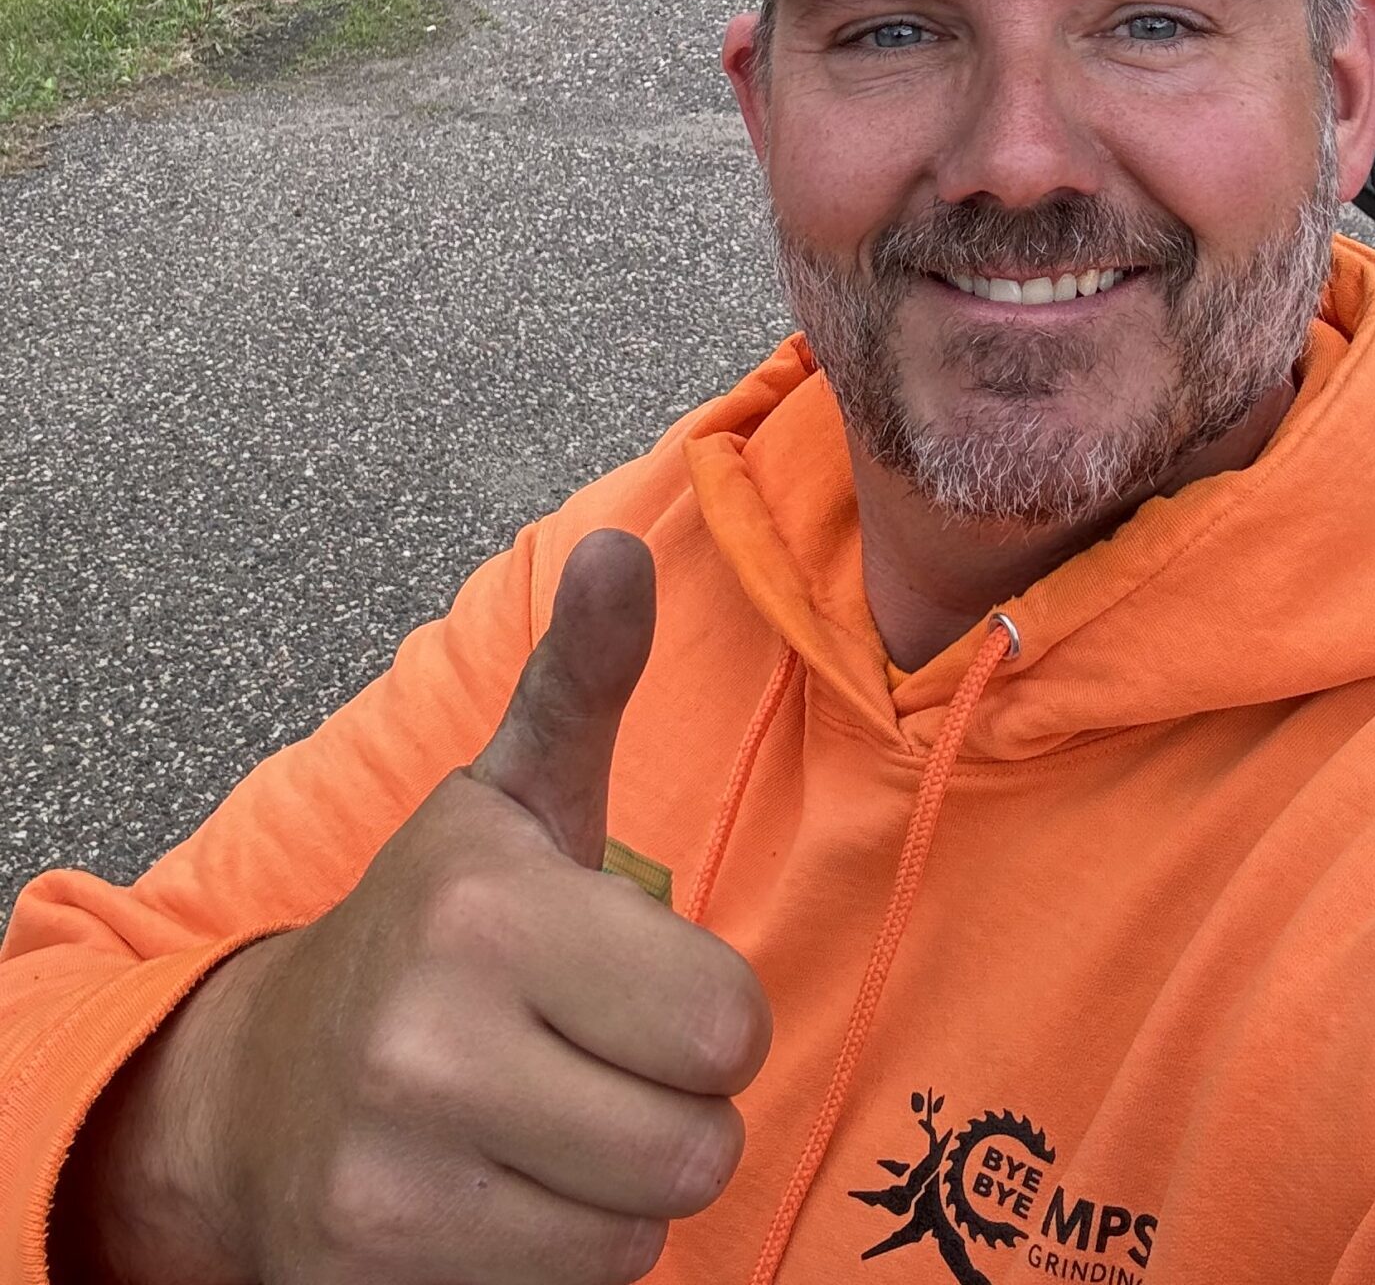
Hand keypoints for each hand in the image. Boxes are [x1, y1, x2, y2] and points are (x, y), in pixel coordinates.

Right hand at [203, 529, 770, 1282]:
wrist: (260, 1087)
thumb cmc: (434, 929)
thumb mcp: (514, 797)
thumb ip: (584, 679)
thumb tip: (619, 546)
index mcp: (487, 910)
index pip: (728, 1021)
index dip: (705, 1010)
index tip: (637, 982)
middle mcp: (430, 1048)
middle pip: (698, 1142)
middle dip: (675, 1104)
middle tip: (602, 1058)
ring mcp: (395, 1186)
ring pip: (643, 1231)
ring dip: (622, 1187)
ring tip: (550, 1118)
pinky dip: (564, 1255)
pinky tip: (505, 1189)